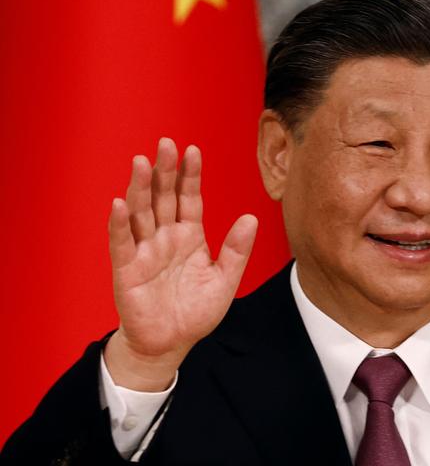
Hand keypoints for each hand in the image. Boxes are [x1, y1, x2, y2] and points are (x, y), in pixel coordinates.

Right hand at [104, 138, 256, 390]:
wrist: (171, 344)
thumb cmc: (195, 312)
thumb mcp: (224, 280)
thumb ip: (236, 250)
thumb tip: (252, 218)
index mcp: (189, 236)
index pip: (189, 198)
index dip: (190, 175)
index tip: (192, 150)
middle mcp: (165, 237)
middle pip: (163, 198)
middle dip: (165, 171)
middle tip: (166, 144)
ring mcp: (145, 251)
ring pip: (141, 213)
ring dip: (140, 188)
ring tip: (142, 162)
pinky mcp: (127, 269)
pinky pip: (122, 243)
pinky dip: (120, 224)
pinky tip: (119, 203)